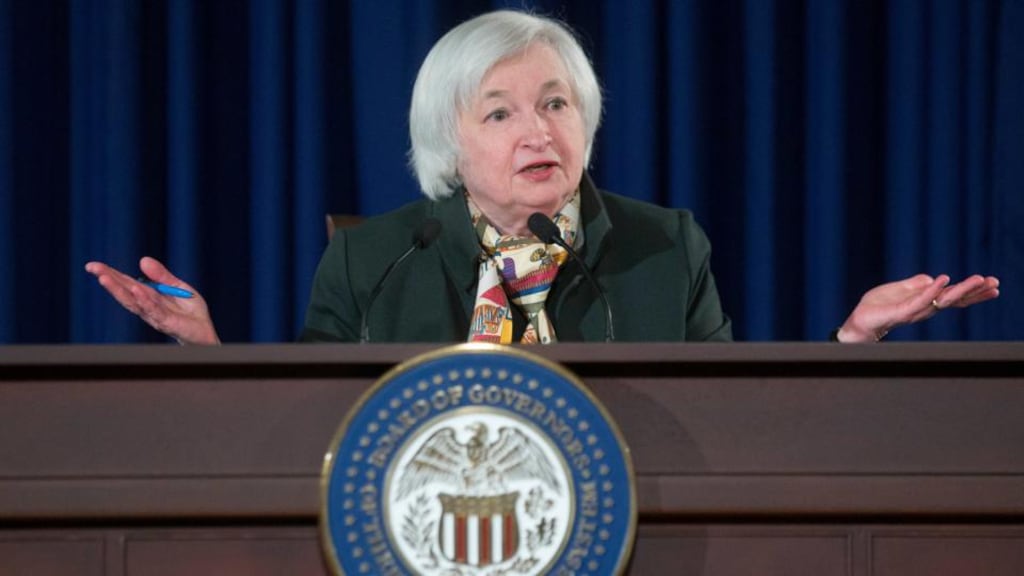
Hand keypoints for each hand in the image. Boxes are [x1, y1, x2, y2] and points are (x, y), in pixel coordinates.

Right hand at [84, 256, 220, 344]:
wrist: (205, 332)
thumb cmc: (190, 312)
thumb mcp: (177, 287)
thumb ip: (161, 275)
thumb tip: (143, 260)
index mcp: (148, 296)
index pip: (126, 283)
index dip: (110, 274)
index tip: (93, 265)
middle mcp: (147, 306)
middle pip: (125, 292)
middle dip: (108, 280)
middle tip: (93, 268)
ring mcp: (155, 315)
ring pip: (134, 302)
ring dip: (119, 290)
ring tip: (105, 278)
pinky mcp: (167, 322)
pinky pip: (153, 310)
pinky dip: (144, 300)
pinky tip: (136, 290)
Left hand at [836, 273, 999, 342]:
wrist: (859, 322)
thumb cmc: (878, 306)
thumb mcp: (899, 289)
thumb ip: (917, 284)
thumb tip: (934, 277)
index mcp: (926, 302)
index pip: (953, 296)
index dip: (972, 291)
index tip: (992, 284)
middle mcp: (924, 308)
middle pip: (954, 299)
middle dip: (975, 291)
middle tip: (995, 284)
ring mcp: (914, 310)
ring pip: (942, 299)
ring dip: (961, 289)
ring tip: (979, 280)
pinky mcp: (901, 311)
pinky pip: (920, 300)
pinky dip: (932, 289)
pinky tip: (943, 279)